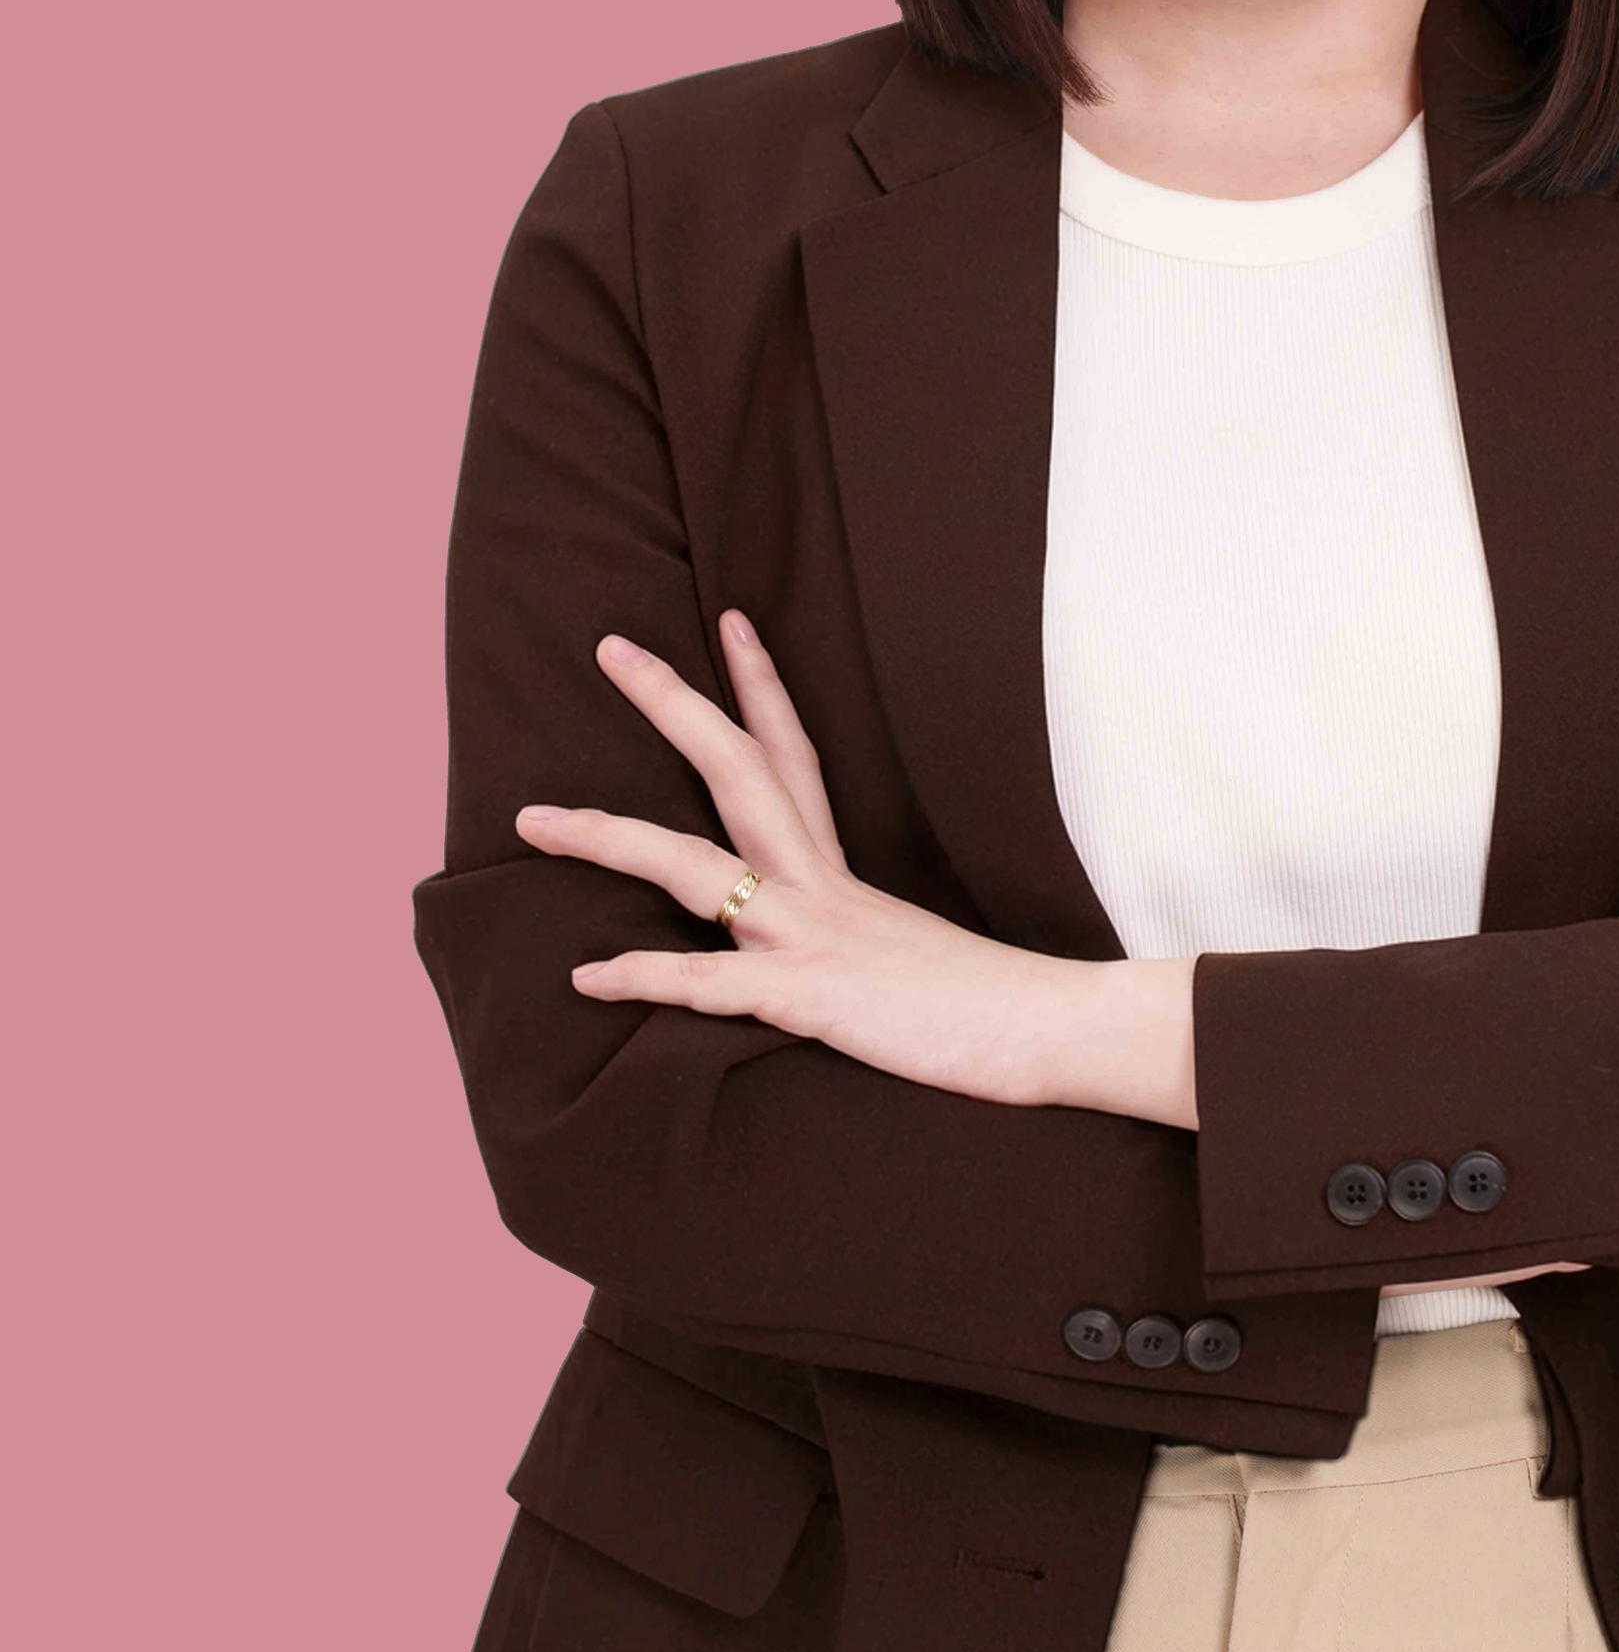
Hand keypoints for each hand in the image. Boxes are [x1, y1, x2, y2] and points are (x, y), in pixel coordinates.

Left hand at [515, 614, 1127, 1111]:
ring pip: (692, 866)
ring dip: (607, 836)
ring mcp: (813, 935)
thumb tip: (849, 954)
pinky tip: (587, 975)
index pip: (796, 757)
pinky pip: (710, 981)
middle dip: (670, 705)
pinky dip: (645, 975)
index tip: (730, 622)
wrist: (1053, 1029)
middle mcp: (821, 886)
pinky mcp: (813, 994)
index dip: (761, 686)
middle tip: (609, 648)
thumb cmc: (993, 1005)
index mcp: (845, 874)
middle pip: (734, 770)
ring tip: (533, 821)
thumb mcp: (912, 957)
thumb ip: (866, 943)